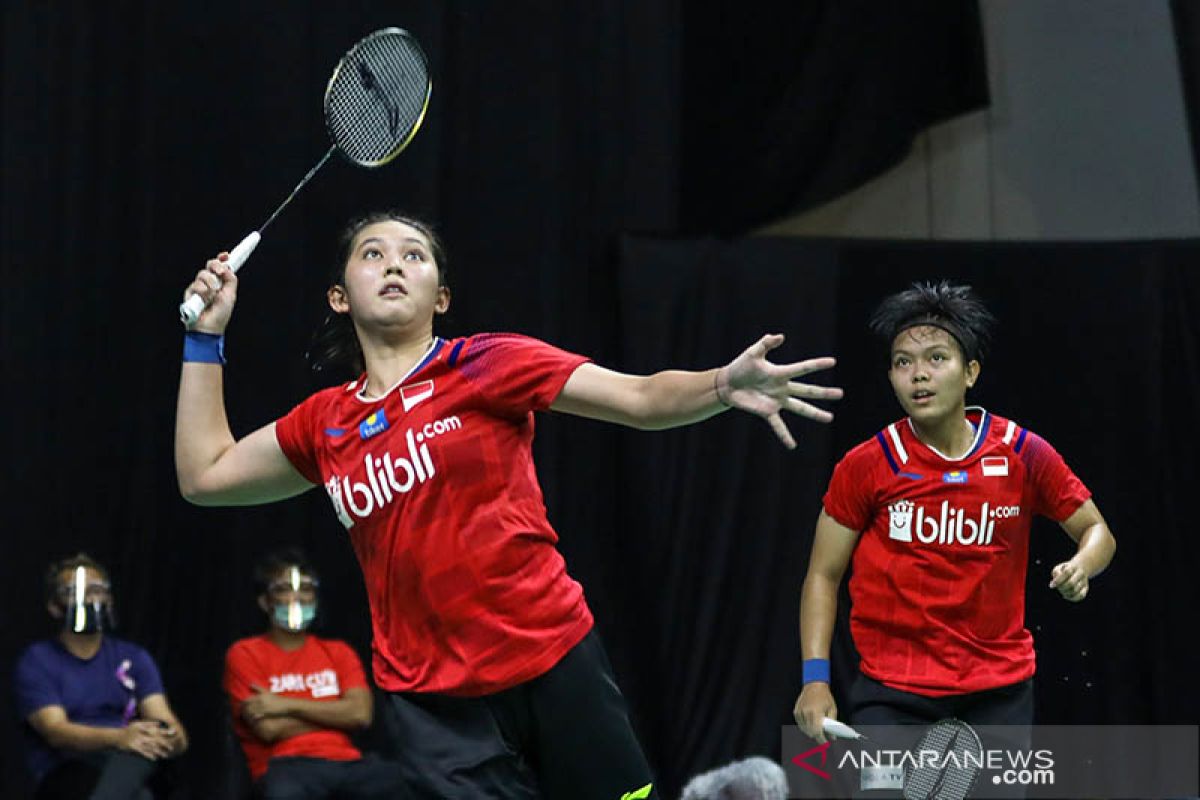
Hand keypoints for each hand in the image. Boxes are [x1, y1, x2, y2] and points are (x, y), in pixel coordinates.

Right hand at [116, 719, 175, 760]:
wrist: (116, 737)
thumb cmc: (127, 730)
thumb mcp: (137, 724)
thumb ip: (148, 723)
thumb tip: (159, 723)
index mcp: (145, 729)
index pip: (157, 731)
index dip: (166, 732)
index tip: (174, 733)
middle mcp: (143, 735)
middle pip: (155, 740)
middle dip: (163, 744)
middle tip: (172, 748)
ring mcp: (138, 742)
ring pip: (150, 747)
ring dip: (158, 751)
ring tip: (165, 755)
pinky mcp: (133, 748)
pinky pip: (142, 752)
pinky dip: (148, 755)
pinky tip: (154, 758)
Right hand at [182, 254, 238, 332]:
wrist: (209, 327)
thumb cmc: (220, 315)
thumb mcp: (230, 295)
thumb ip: (231, 280)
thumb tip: (227, 267)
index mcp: (220, 283)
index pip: (220, 267)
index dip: (222, 259)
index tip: (226, 255)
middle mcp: (209, 283)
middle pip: (210, 265)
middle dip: (215, 265)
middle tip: (220, 272)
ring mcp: (199, 286)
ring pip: (203, 274)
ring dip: (210, 283)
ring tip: (213, 295)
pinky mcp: (190, 292)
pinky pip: (196, 284)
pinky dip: (202, 292)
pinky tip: (204, 300)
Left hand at [241, 685, 290, 722]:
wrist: (286, 705)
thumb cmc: (276, 699)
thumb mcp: (267, 692)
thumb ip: (258, 688)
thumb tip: (250, 684)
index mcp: (260, 695)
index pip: (246, 700)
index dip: (242, 705)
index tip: (241, 707)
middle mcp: (260, 700)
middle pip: (247, 707)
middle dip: (243, 710)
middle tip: (242, 714)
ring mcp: (263, 707)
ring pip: (250, 712)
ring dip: (246, 715)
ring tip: (245, 718)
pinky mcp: (265, 713)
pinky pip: (255, 716)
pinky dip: (252, 718)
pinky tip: (252, 720)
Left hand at [716, 334, 842, 448]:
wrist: (727, 383)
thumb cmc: (741, 366)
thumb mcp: (753, 353)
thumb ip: (766, 343)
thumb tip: (780, 336)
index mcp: (781, 373)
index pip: (802, 368)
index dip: (816, 364)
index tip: (832, 362)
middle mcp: (783, 388)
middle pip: (807, 390)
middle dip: (824, 392)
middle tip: (840, 394)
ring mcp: (777, 401)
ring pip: (800, 408)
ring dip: (815, 413)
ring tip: (829, 418)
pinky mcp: (767, 411)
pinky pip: (778, 426)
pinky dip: (784, 435)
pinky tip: (792, 445)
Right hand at [794, 682, 836, 742]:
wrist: (814, 685)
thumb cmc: (825, 696)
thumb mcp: (832, 709)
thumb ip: (832, 723)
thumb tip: (832, 737)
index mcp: (816, 712)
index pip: (817, 732)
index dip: (821, 740)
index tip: (825, 744)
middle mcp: (806, 713)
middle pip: (810, 732)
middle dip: (817, 737)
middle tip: (823, 737)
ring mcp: (799, 712)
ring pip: (804, 729)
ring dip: (811, 732)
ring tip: (817, 731)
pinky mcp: (796, 712)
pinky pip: (800, 724)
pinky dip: (805, 727)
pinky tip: (810, 725)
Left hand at [1050, 558, 1088, 601]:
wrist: (1081, 568)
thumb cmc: (1065, 569)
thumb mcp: (1059, 567)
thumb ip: (1055, 573)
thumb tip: (1053, 584)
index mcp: (1073, 567)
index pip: (1066, 573)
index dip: (1058, 580)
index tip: (1051, 586)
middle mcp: (1080, 573)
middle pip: (1071, 583)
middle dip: (1062, 588)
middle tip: (1058, 588)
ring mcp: (1084, 581)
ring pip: (1075, 590)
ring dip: (1066, 593)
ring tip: (1062, 592)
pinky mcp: (1086, 588)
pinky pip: (1081, 596)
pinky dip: (1072, 598)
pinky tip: (1066, 596)